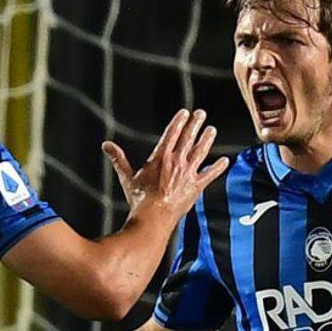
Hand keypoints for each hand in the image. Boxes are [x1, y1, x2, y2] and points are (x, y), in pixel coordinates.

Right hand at [101, 109, 228, 223]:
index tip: (185, 112)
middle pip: (188, 138)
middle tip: (201, 114)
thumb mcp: (127, 177)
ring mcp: (188, 173)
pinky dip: (218, 168)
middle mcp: (176, 162)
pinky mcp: (196, 187)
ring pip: (200, 152)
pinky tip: (225, 161)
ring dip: (207, 139)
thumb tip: (106, 145)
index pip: (171, 133)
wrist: (153, 218)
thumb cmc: (139, 200)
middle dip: (195, 124)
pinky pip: (210, 175)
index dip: (179, 121)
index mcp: (161, 157)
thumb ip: (118, 159)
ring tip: (212, 129)